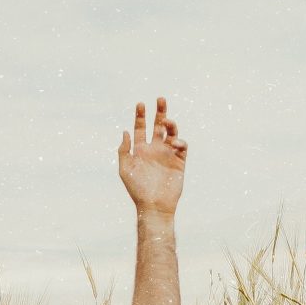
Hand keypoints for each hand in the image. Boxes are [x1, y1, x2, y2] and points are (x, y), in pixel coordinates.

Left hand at [118, 97, 186, 216]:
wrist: (154, 205)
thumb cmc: (137, 189)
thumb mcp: (125, 169)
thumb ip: (123, 150)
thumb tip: (125, 131)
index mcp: (140, 150)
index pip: (140, 128)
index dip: (140, 116)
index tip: (140, 104)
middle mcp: (154, 149)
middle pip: (158, 126)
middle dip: (159, 112)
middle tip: (160, 99)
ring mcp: (167, 154)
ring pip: (171, 133)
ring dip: (170, 124)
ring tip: (167, 121)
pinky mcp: (179, 161)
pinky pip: (182, 146)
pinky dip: (180, 140)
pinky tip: (174, 142)